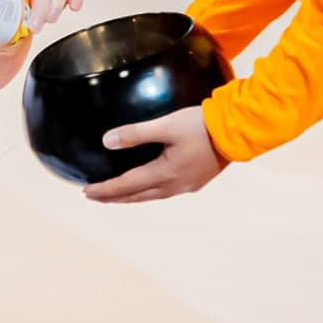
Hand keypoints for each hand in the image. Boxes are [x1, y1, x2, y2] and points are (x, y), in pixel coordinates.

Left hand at [82, 105, 226, 204]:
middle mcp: (173, 186)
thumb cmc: (201, 126)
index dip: (105, 190)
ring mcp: (186, 186)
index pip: (126, 186)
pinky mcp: (196, 181)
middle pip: (136, 197)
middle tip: (94, 196)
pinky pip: (164, 192)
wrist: (236, 132)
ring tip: (116, 195)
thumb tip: (107, 141)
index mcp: (164, 174)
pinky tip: (148, 187)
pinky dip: (148, 192)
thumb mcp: (166, 125)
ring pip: (151, 197)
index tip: (86, 191)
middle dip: (113, 197)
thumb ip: (136, 133)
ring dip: (131, 197)